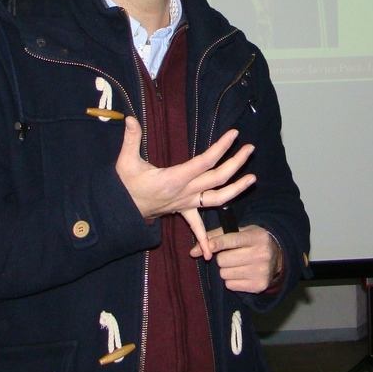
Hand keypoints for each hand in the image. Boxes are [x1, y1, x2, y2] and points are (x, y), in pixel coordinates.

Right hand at [116, 120, 254, 236]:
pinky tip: (209, 253)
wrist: (120, 210)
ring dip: (236, 190)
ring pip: (217, 199)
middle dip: (236, 163)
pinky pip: (196, 226)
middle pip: (217, 178)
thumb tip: (130, 118)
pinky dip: (203, 239)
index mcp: (174, 179)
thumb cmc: (124, 185)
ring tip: (253, 179)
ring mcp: (186, 203)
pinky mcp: (183, 210)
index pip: (204, 162)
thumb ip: (130, 140)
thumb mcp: (125, 162)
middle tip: (250, 148)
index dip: (221, 148)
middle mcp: (185, 192)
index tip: (234, 134)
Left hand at [189, 225, 280, 293]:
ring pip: (225, 273)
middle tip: (231, 255)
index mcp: (257, 237)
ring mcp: (261, 271)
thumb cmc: (252, 242)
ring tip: (237, 264)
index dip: (219, 243)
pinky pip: (230, 285)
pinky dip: (232, 280)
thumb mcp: (240, 232)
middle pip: (224, 260)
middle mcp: (261, 254)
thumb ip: (216, 237)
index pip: (234, 240)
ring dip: (226, 270)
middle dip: (222, 258)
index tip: (209, 246)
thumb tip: (193, 251)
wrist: (277, 257)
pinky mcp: (259, 285)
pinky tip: (241, 274)